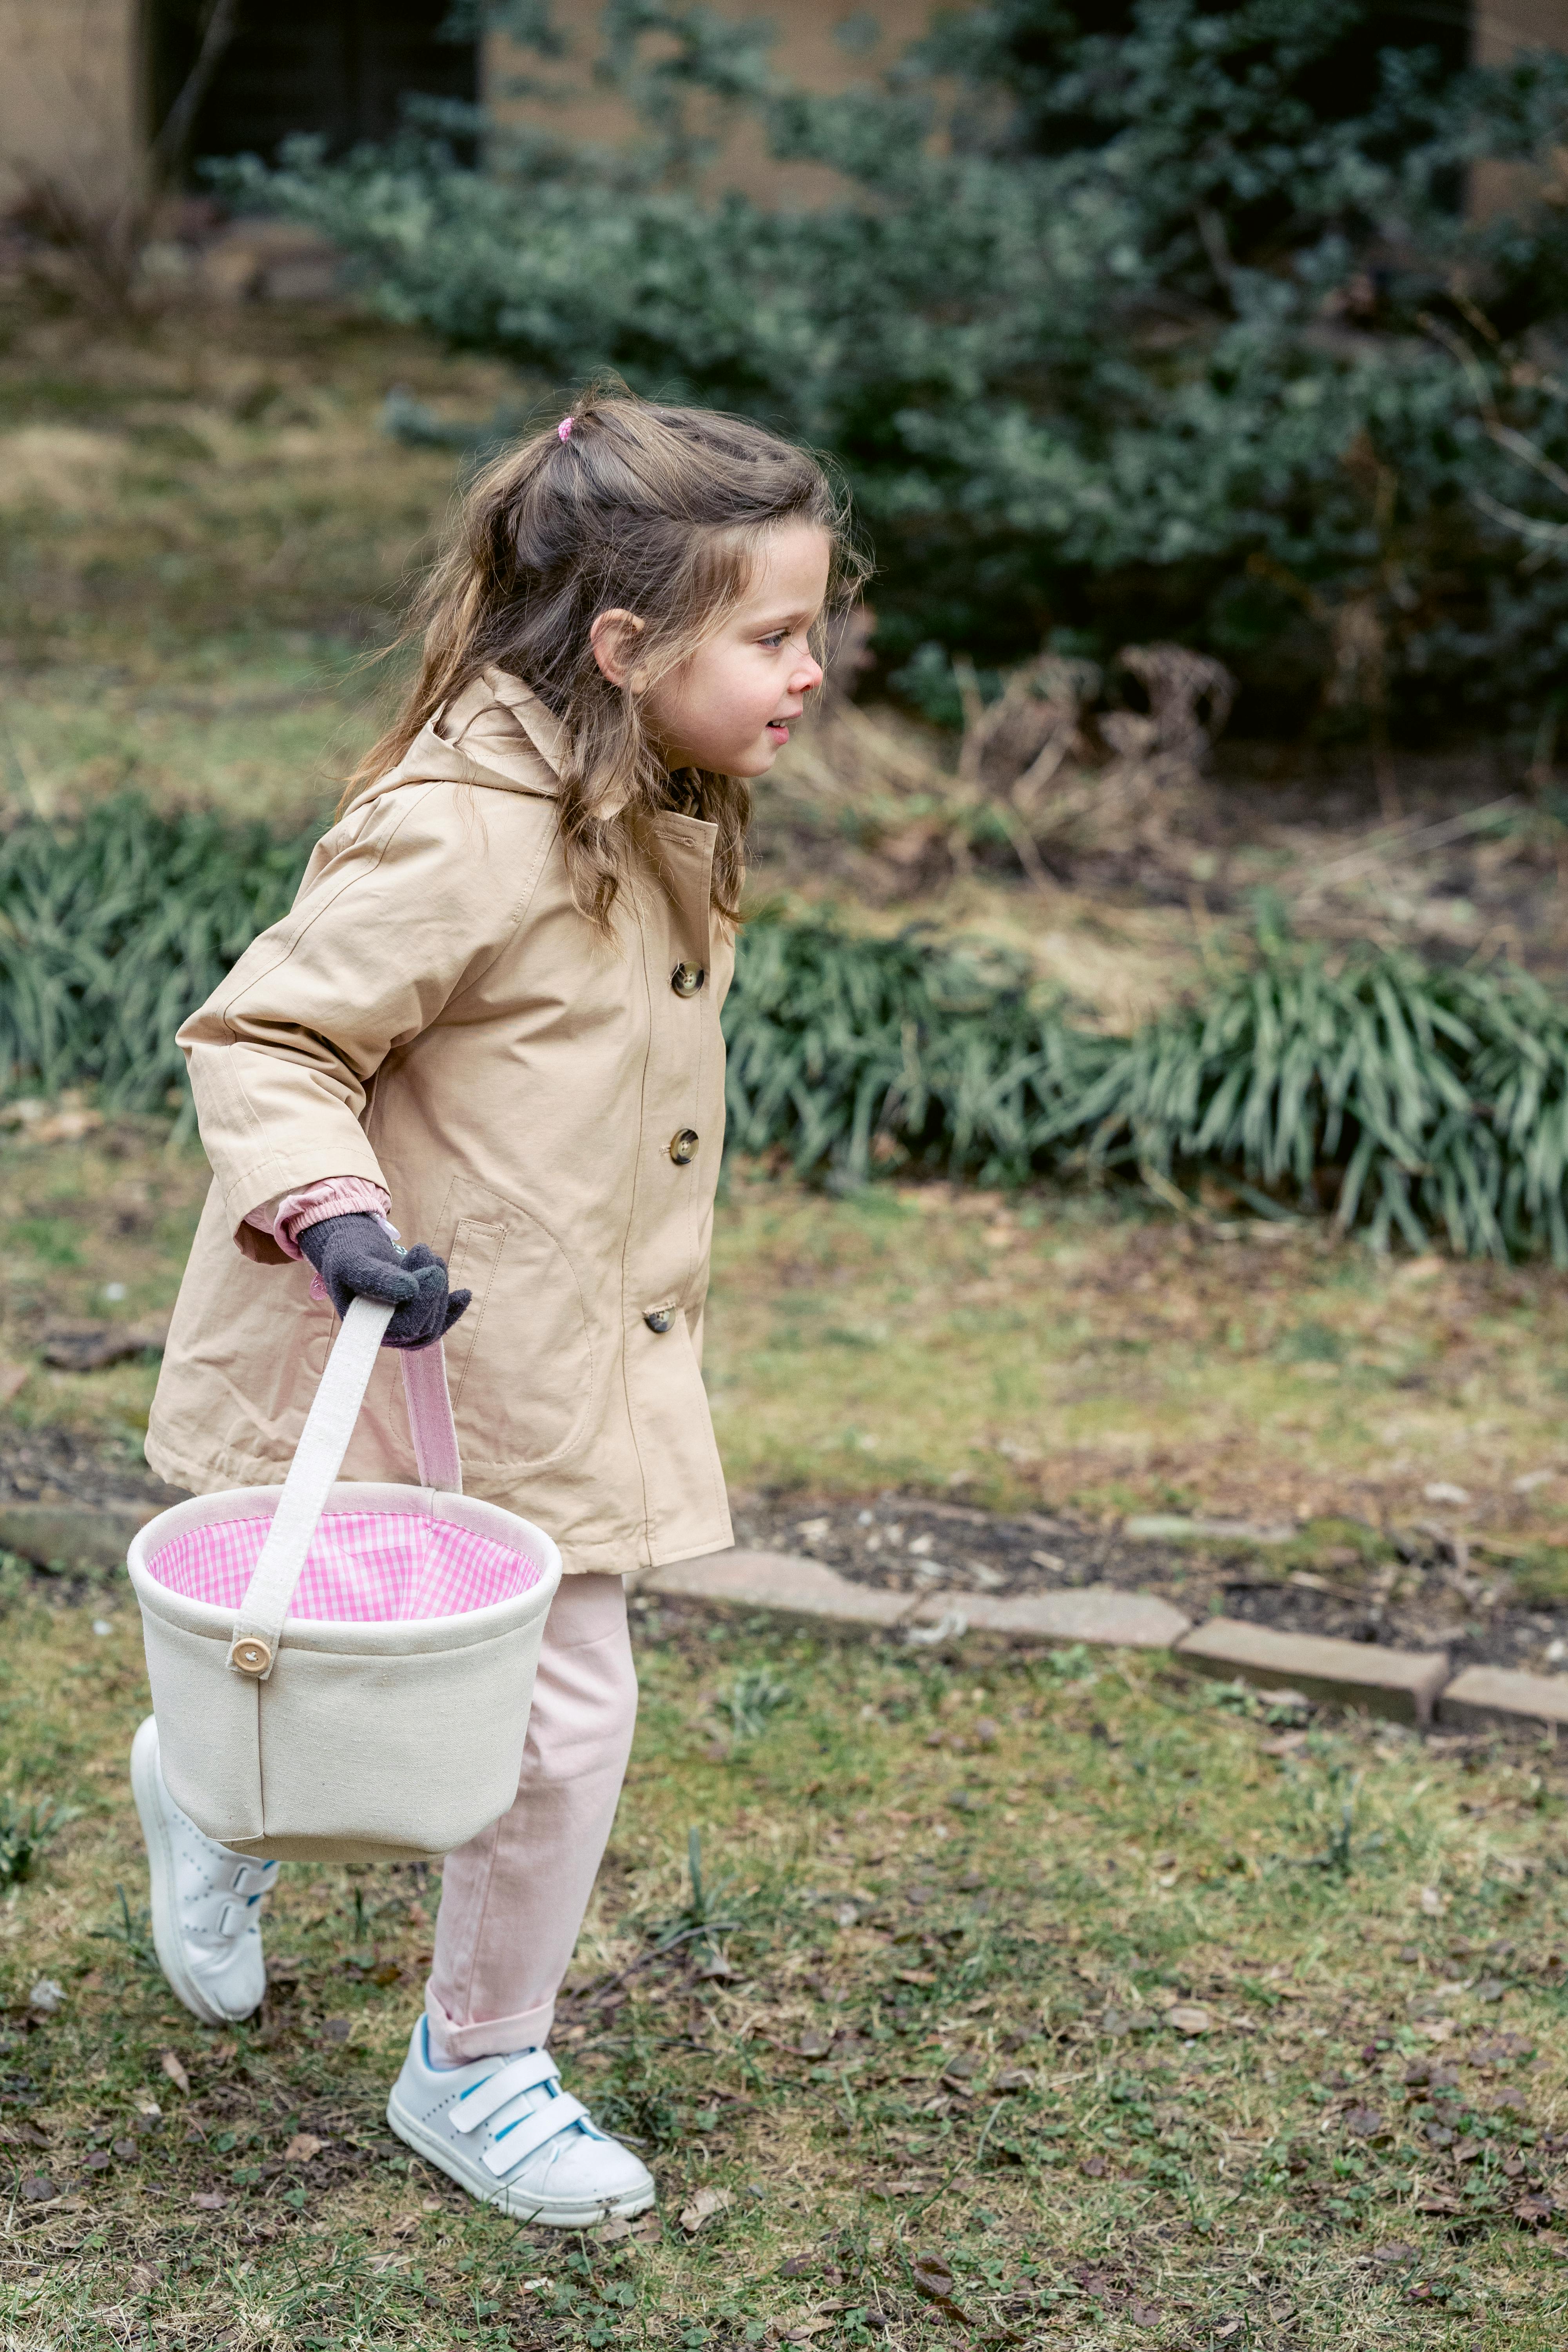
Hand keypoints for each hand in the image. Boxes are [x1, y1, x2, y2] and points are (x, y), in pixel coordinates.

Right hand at [295, 1214, 470, 1351]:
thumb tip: (411, 1288)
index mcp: (366, 1328)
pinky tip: (464, 1293)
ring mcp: (402, 1331)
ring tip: (427, 1254)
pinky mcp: (415, 1321)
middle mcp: (385, 1336)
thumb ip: (376, 1277)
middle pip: (425, 1325)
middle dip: (434, 1286)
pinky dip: (453, 1306)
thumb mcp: (354, 1261)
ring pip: (435, 1320)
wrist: (351, 1252)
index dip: (424, 1303)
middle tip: (423, 1250)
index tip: (434, 1271)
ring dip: (440, 1285)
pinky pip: (440, 1321)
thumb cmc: (347, 1255)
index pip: (406, 1328)